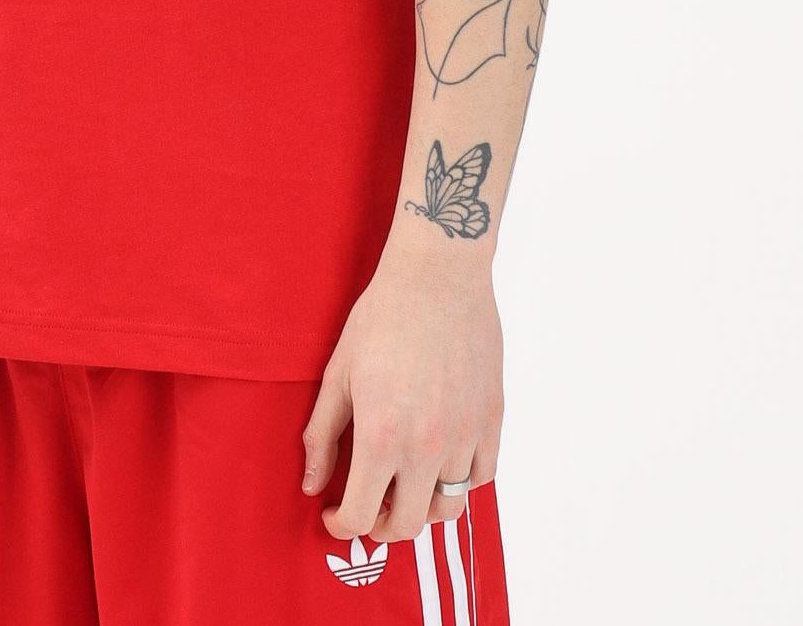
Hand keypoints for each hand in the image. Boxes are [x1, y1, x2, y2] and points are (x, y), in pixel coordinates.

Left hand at [301, 243, 502, 543]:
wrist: (437, 277)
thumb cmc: (382, 318)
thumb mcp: (338, 374)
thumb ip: (322, 435)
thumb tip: (312, 484)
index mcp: (381, 437)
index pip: (360, 516)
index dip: (341, 526)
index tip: (334, 515)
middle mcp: (426, 447)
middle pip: (407, 526)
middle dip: (380, 526)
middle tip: (368, 506)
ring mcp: (464, 436)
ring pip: (448, 507)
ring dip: (422, 507)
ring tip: (405, 485)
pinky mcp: (491, 420)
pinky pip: (481, 477)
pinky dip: (460, 480)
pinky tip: (439, 459)